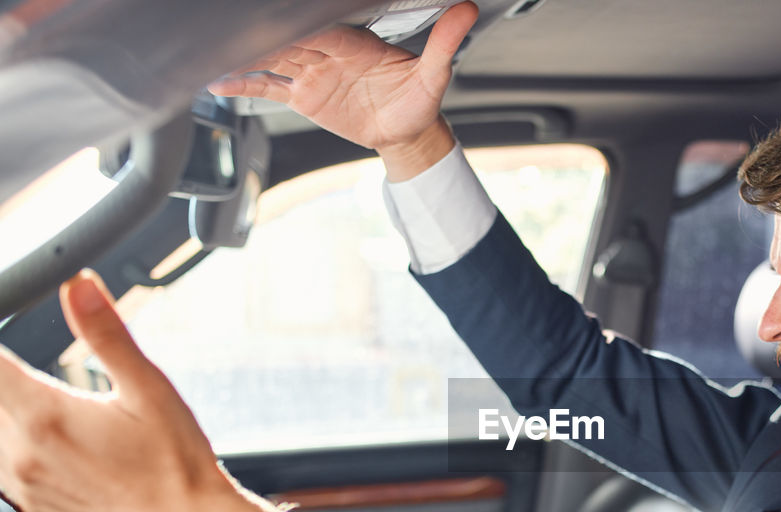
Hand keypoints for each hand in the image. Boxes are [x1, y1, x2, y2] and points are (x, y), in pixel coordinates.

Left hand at [0, 271, 276, 511]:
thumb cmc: (178, 469)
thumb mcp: (150, 391)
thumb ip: (106, 335)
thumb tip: (80, 287)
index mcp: (44, 418)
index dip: (0, 351)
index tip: (10, 322)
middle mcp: (20, 455)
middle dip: (10, 379)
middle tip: (57, 385)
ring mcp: (20, 484)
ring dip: (14, 409)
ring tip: (62, 410)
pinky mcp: (30, 505)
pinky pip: (2, 462)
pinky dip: (18, 440)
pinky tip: (57, 436)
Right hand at [207, 1, 478, 179]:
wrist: (408, 133)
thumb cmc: (420, 101)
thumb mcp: (434, 74)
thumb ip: (444, 43)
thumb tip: (467, 10)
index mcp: (353, 41)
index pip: (319, 24)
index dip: (298, 17)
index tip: (275, 10)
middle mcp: (327, 52)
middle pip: (288, 35)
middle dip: (262, 28)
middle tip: (232, 24)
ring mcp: (312, 73)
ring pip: (272, 57)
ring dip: (245, 52)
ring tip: (214, 48)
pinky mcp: (303, 96)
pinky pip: (268, 87)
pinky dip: (243, 84)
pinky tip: (217, 81)